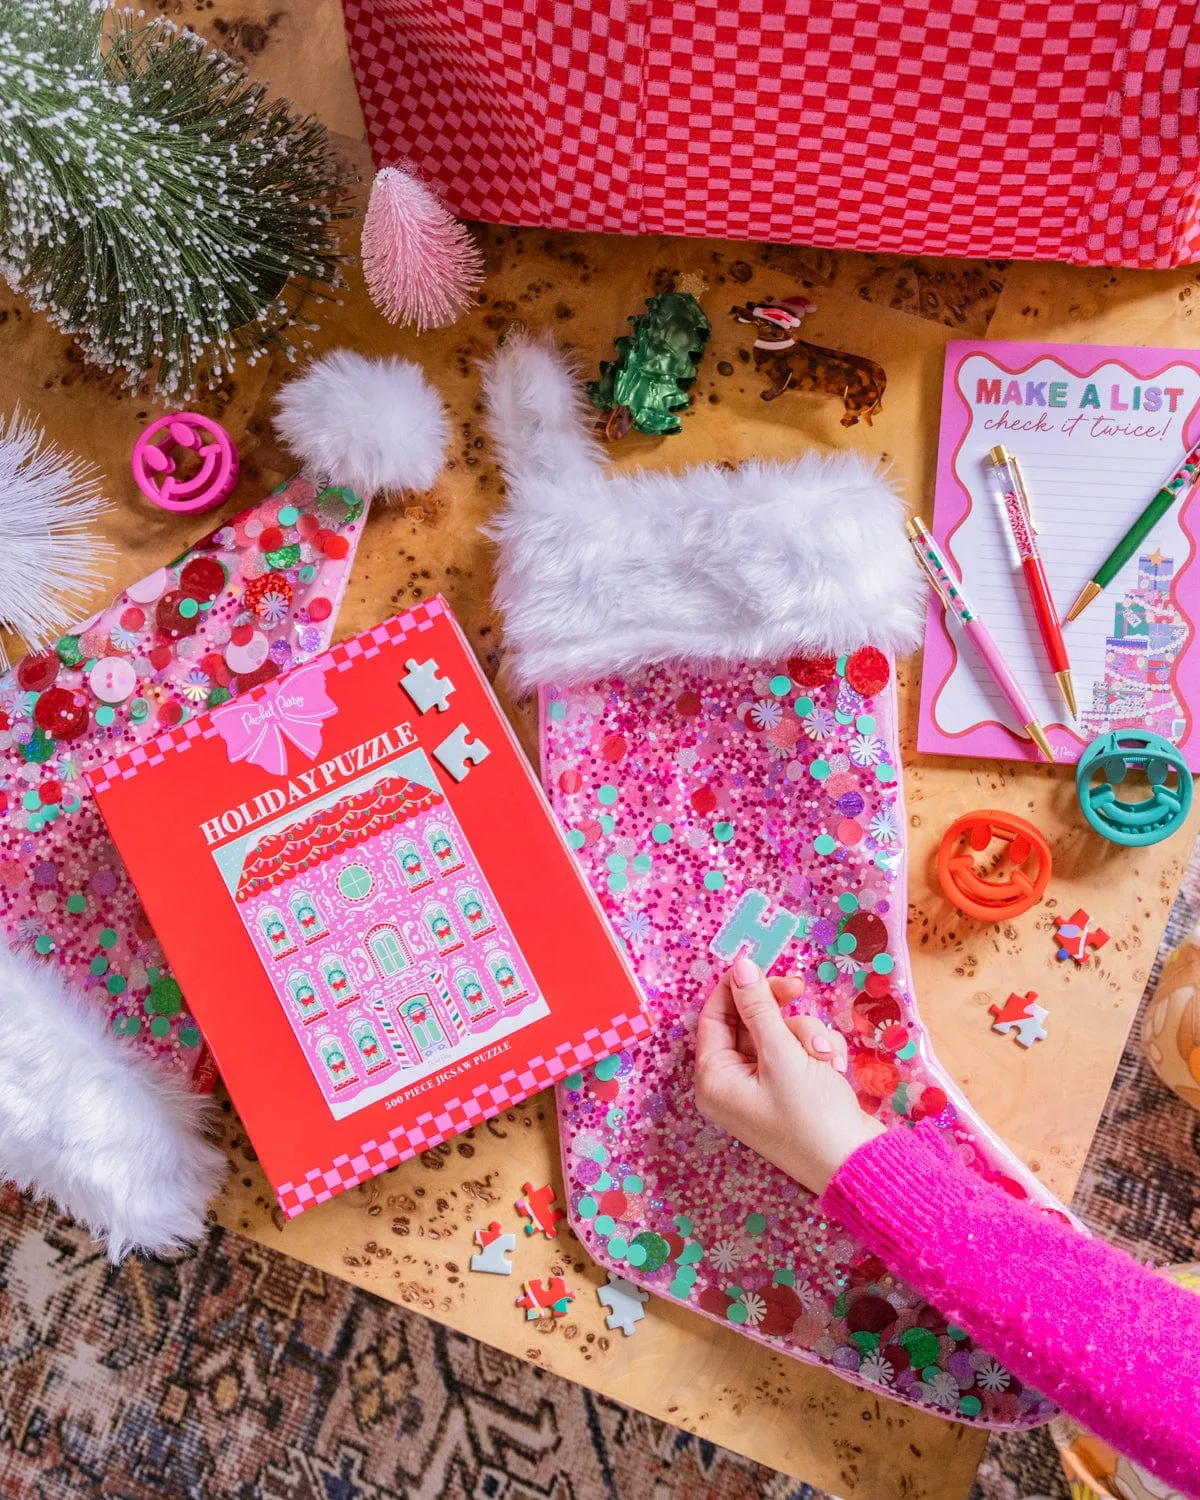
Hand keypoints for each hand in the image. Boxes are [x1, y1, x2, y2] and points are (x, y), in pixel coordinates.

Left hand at [694, 955, 884, 1193]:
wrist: (858, 1164)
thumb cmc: (812, 1116)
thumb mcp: (782, 1055)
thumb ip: (759, 1008)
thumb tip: (740, 967)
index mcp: (714, 1077)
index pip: (714, 1015)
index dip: (736, 987)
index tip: (760, 964)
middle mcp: (731, 1083)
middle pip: (749, 1021)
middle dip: (781, 1013)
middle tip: (800, 987)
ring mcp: (761, 1087)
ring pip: (779, 1032)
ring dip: (806, 1034)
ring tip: (824, 1057)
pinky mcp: (789, 1089)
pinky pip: (797, 1051)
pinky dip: (816, 1052)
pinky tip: (833, 1068)